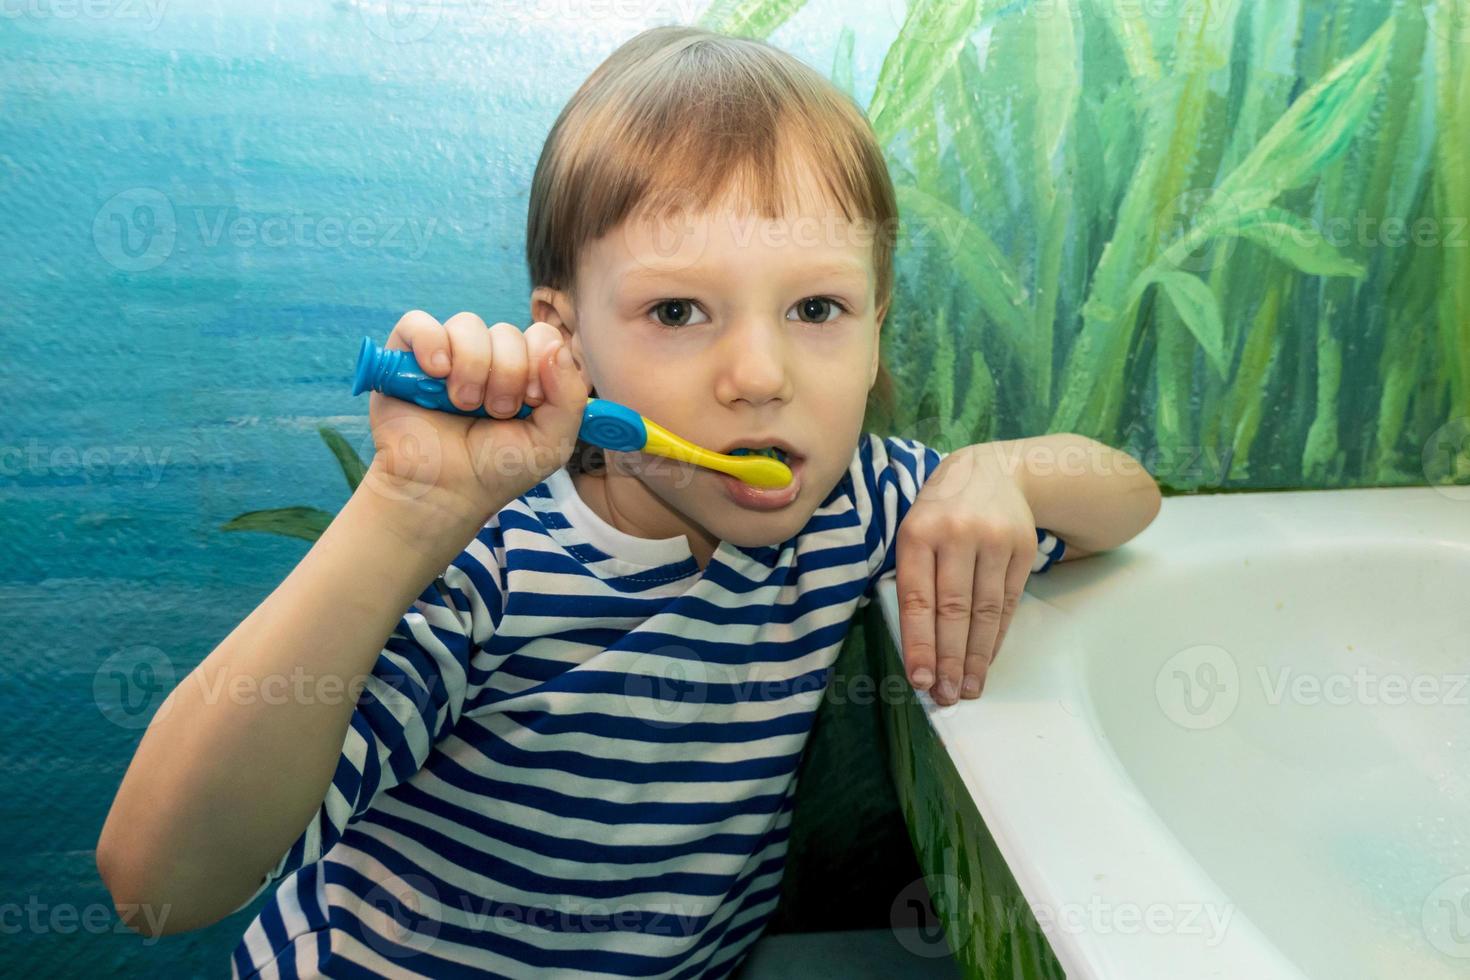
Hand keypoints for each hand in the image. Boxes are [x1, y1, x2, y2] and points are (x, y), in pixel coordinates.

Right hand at [365, 310, 588, 523]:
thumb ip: (569, 397)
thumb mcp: (550, 443)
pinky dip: (431, 343)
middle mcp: (487, 359)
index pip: (542, 336)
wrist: (442, 493)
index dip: (540, 361)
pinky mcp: (405, 358)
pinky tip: (436, 373)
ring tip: (462, 405)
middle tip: (495, 413)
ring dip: (472, 367)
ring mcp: (448, 356)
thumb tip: (556, 347)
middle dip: (507, 375)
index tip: (531, 400)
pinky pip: (419, 323)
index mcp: (523, 374)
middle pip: (507, 331)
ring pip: (468, 325)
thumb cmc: (495, 470)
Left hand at [895, 445, 1035, 704]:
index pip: (917, 598)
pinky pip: (1008, 603)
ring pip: (984, 611)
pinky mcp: (1022, 549)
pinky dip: (995, 637)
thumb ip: (913, 577)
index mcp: (918, 532)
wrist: (995, 471)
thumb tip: (918, 645)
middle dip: (949, 659)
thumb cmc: (941, 511)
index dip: (920, 643)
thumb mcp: (915, 530)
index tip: (920, 680)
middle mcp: (956, 535)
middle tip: (946, 696)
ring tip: (967, 688)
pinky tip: (985, 661)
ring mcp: (993, 541)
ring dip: (975, 657)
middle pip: (954, 610)